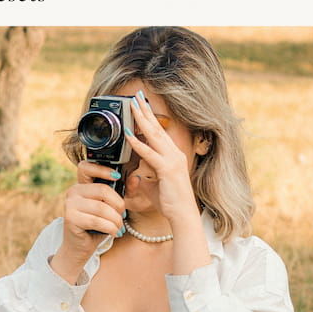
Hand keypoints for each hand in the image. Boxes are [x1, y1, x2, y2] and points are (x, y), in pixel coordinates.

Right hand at [49, 161, 124, 282]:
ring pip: (102, 208)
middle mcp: (73, 191)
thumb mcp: (111, 207)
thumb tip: (136, 178)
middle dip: (118, 205)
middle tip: (122, 216)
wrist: (80, 247)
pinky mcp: (70, 218)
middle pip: (103, 190)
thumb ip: (123, 193)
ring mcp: (70, 204)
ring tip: (119, 228)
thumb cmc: (97, 226)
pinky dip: (110, 228)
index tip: (117, 177)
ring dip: (116, 220)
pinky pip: (97, 221)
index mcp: (81, 185)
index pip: (86, 167)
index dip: (102, 169)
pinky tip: (114, 233)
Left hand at [123, 90, 198, 224]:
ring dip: (141, 119)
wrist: (183, 216)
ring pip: (154, 135)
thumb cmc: (171, 203)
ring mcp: (172, 160)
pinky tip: (128, 135)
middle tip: (136, 96)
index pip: (159, 133)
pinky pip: (149, 154)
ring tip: (132, 106)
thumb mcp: (154, 188)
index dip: (149, 118)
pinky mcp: (167, 170)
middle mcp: (174, 154)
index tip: (141, 105)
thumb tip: (137, 177)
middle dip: (145, 111)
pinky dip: (138, 144)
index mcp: (173, 156)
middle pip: (157, 128)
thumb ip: (146, 179)